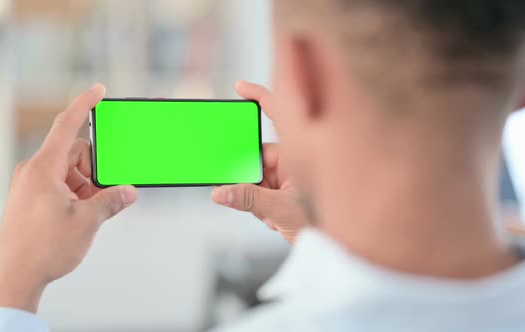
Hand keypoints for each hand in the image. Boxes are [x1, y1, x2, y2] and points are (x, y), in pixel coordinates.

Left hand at [0, 85, 137, 312]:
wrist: (15, 277)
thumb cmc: (44, 248)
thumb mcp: (87, 221)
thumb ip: (112, 200)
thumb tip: (129, 191)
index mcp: (43, 168)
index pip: (67, 126)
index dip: (84, 105)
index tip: (98, 91)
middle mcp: (34, 172)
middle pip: (75, 154)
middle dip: (96, 170)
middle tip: (109, 192)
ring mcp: (31, 186)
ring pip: (69, 173)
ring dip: (87, 187)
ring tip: (92, 213)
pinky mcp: (31, 200)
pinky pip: (60, 186)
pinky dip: (76, 195)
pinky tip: (83, 216)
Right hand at [211, 81, 308, 243]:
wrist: (338, 252)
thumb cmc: (323, 224)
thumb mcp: (280, 209)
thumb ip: (247, 199)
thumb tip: (219, 192)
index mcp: (301, 152)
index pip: (280, 115)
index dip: (260, 97)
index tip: (240, 88)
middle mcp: (294, 161)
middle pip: (257, 156)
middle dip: (249, 178)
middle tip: (249, 194)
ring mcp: (289, 177)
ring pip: (256, 178)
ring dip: (256, 198)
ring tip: (268, 215)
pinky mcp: (284, 193)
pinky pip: (261, 192)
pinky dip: (261, 208)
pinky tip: (273, 221)